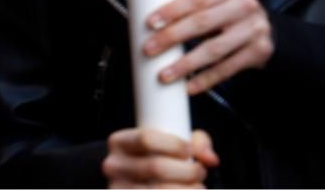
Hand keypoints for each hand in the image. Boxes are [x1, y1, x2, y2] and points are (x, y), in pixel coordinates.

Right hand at [102, 127, 217, 187]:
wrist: (132, 181)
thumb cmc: (154, 158)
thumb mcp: (166, 143)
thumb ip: (194, 143)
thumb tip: (210, 158)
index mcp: (120, 143)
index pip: (146, 139)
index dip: (174, 144)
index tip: (190, 150)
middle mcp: (114, 166)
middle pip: (156, 168)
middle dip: (188, 171)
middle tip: (200, 171)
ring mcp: (118, 188)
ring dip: (189, 189)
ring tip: (198, 187)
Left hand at [143, 0, 273, 95]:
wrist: (268, 29)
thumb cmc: (232, 14)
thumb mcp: (219, 1)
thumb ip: (195, 8)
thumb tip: (156, 23)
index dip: (172, 10)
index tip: (151, 22)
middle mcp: (244, 6)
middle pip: (202, 22)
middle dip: (172, 37)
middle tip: (150, 49)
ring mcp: (254, 30)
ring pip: (213, 49)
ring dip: (186, 64)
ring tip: (166, 74)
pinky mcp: (259, 52)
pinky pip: (227, 68)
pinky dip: (206, 79)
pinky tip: (189, 86)